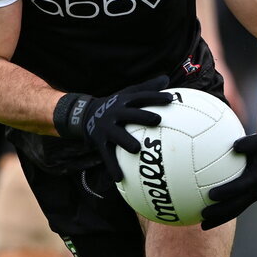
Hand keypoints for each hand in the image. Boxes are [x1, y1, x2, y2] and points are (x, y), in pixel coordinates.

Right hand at [54, 76, 172, 181]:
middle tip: (157, 119)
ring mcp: (106, 128)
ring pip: (117, 135)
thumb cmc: (115, 105)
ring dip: (126, 141)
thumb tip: (166, 78)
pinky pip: (107, 156)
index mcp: (124, 101)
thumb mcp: (127, 94)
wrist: (85, 114)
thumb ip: (147, 88)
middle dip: (142, 116)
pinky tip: (120, 178)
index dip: (155, 97)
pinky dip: (113, 167)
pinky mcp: (99, 142)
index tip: (171, 99)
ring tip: (136, 149)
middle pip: (129, 114)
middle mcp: (115, 113)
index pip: (141, 97)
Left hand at [201, 127, 256, 229]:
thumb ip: (248, 142)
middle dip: (220, 213)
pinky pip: (233, 209)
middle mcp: (254, 191)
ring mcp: (250, 197)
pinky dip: (220, 216)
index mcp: (256, 179)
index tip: (211, 195)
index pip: (240, 187)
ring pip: (234, 212)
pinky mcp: (246, 199)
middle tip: (203, 215)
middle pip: (236, 206)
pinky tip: (205, 219)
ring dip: (219, 220)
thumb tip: (235, 145)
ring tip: (202, 225)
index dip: (226, 192)